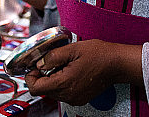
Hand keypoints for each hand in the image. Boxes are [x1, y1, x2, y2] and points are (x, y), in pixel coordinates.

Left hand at [23, 40, 142, 105]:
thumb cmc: (99, 54)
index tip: (35, 66)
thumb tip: (39, 63)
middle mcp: (68, 95)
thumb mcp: (73, 49)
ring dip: (52, 79)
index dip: (31, 76)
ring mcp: (75, 99)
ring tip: (64, 65)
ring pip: (53, 92)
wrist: (117, 64)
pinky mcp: (80, 98)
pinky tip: (71, 71)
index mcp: (64, 83)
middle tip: (51, 62)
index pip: (36, 88)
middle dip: (43, 76)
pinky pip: (63, 93)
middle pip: (44, 90)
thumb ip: (53, 56)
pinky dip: (62, 83)